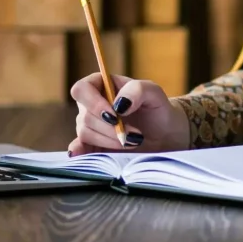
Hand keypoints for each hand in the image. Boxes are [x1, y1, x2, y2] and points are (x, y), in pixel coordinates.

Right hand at [67, 72, 189, 155]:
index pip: (82, 89)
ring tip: (132, 141)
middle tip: (134, 134)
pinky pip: (78, 149)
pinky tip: (83, 155)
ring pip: (85, 134)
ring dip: (109, 140)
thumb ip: (137, 89)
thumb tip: (118, 105)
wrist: (164, 136)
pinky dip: (79, 152)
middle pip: (85, 116)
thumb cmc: (157, 109)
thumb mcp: (153, 93)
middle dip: (110, 128)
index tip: (115, 115)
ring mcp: (90, 126)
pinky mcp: (92, 146)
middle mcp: (91, 105)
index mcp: (102, 85)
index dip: (94, 103)